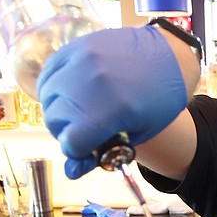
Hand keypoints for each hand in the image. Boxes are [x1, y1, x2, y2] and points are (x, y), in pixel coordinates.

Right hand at [38, 26, 189, 178]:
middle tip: (83, 128)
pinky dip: (53, 85)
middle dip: (65, 130)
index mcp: (115, 108)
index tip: (85, 147)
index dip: (76, 150)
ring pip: (47, 95)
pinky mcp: (78, 45)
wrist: (170, 56)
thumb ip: (102, 153)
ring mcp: (84, 59)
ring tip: (77, 109)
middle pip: (54, 119)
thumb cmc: (158, 100)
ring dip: (57, 108)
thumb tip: (70, 172)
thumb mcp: (138, 134)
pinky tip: (68, 91)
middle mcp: (95, 81)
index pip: (71, 141)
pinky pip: (49, 71)